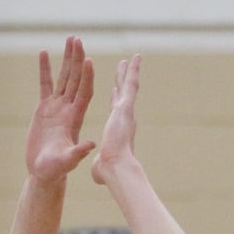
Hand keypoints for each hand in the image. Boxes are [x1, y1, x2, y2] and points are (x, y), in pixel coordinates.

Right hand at [25, 36, 96, 182]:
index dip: (86, 77)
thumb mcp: (67, 161)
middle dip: (77, 59)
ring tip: (70, 39)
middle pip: (76, 79)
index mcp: (76, 118)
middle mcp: (69, 108)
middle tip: (77, 40)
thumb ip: (78, 152)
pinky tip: (44, 53)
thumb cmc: (56, 169)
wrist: (44, 172)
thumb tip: (91, 145)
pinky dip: (45, 69)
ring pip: (64, 78)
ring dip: (67, 59)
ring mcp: (57, 107)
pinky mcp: (44, 109)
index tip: (88, 60)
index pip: (84, 92)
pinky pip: (45, 85)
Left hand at [91, 54, 142, 187]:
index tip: (116, 92)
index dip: (116, 100)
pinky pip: (130, 85)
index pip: (115, 110)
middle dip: (124, 81)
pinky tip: (134, 58)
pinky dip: (133, 71)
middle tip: (125, 68)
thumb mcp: (102, 165)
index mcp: (117, 128)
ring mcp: (126, 111)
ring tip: (133, 58)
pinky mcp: (126, 107)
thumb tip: (99, 175)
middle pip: (124, 94)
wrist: (115, 168)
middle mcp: (124, 117)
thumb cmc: (108, 171)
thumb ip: (100, 165)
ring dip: (131, 71)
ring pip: (130, 86)